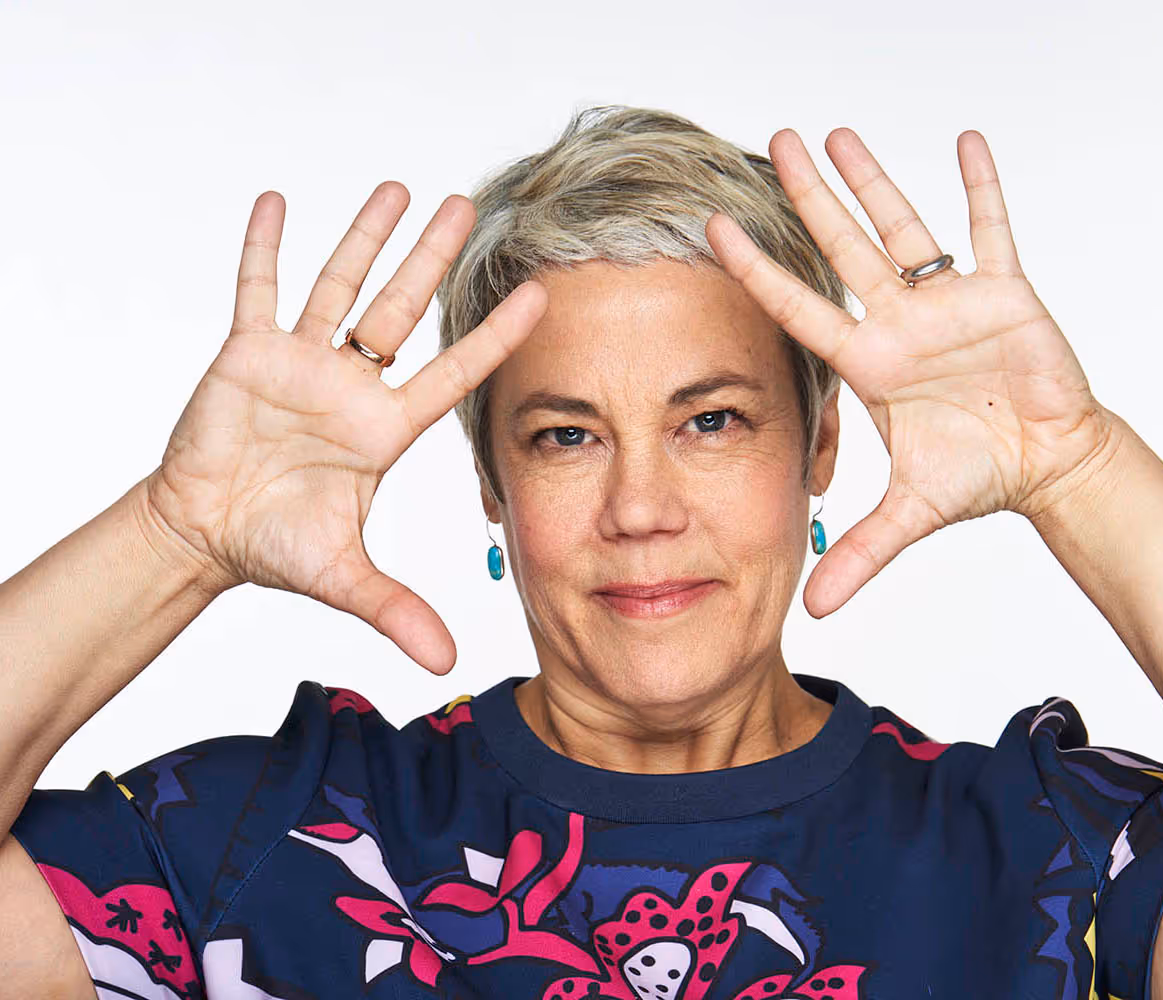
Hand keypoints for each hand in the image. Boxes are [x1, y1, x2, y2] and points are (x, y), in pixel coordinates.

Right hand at [140, 183, 546, 672]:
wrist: (208, 532)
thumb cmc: (277, 544)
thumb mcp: (343, 576)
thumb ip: (397, 610)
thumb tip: (449, 663)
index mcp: (384, 428)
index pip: (453, 372)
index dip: (494, 336)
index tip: (537, 294)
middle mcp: (352, 385)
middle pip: (402, 309)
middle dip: (433, 259)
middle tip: (468, 206)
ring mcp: (301, 363)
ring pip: (340, 286)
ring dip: (366, 237)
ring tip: (400, 188)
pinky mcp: (246, 354)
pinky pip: (257, 290)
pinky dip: (264, 248)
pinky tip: (276, 201)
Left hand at [706, 128, 1117, 617]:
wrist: (1045, 464)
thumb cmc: (977, 474)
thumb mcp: (910, 512)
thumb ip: (860, 554)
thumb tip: (812, 611)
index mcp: (870, 362)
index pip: (800, 307)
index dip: (758, 271)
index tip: (713, 230)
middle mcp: (900, 321)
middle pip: (843, 249)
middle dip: (809, 199)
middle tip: (774, 141)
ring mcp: (949, 301)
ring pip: (905, 228)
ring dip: (875, 181)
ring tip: (838, 135)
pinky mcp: (1006, 293)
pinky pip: (992, 230)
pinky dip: (982, 188)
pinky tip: (967, 141)